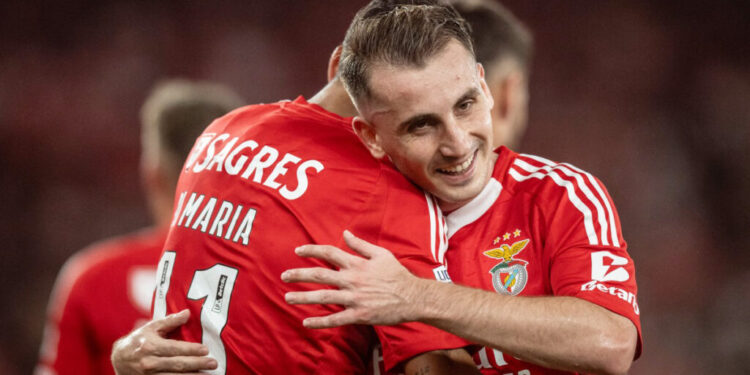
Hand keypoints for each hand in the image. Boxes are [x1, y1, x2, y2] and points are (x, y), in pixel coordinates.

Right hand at [111, 309, 217, 374]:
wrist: (119, 359)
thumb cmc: (138, 340)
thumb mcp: (151, 327)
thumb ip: (170, 321)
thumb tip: (187, 313)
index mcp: (150, 346)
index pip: (174, 349)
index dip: (191, 350)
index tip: (206, 350)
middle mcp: (149, 362)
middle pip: (177, 365)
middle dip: (197, 364)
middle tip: (213, 363)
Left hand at [281, 230, 424, 327]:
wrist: (413, 297)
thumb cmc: (397, 275)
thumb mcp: (381, 254)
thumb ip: (360, 245)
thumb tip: (345, 233)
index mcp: (357, 264)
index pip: (329, 253)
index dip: (312, 250)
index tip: (298, 251)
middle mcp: (353, 280)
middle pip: (320, 274)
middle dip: (299, 274)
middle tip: (284, 276)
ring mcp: (354, 298)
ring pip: (323, 297)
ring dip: (303, 297)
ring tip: (288, 297)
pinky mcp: (359, 315)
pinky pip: (335, 319)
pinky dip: (319, 321)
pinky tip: (306, 322)